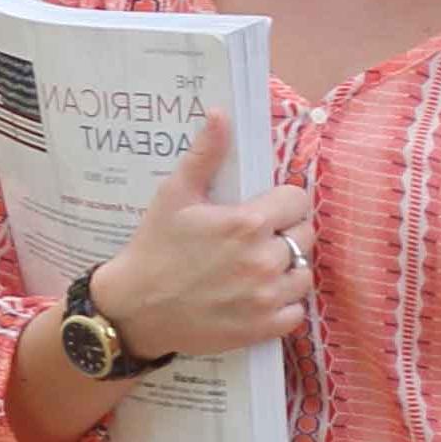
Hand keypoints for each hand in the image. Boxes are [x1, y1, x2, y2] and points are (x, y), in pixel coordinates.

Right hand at [88, 114, 314, 359]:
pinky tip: (259, 295)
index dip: (282, 201)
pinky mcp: (263, 328)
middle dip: (285, 232)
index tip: (264, 209)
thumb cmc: (154, 247)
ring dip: (289, 268)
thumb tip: (221, 113)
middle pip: (305, 235)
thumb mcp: (174, 194)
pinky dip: (284, 303)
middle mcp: (263, 260)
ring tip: (260, 266)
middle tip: (257, 238)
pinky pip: (297, 311)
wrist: (135, 308)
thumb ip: (205, 154)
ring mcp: (266, 297)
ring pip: (305, 273)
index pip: (298, 199)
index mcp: (247, 223)